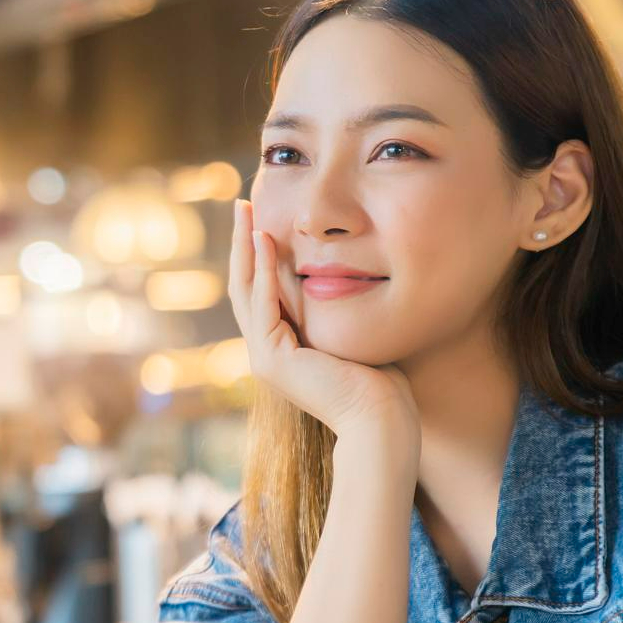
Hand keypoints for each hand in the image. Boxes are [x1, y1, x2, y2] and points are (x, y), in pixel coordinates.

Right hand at [227, 199, 416, 443]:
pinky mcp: (272, 360)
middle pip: (244, 286)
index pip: (261, 291)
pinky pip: (262, 305)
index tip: (262, 217)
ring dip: (244, 248)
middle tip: (241, 204)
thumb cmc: (380, 380)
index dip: (258, 253)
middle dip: (242, 242)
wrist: (380, 418)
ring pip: (245, 291)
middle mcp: (265, 352)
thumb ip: (335, 305)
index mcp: (281, 346)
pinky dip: (262, 270)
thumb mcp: (351, 327)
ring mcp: (264, 358)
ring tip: (245, 211)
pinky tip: (264, 239)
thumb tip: (341, 270)